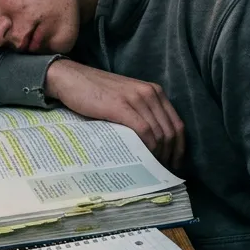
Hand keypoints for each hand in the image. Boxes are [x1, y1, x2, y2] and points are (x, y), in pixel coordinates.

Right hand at [45, 59, 185, 168]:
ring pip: (159, 133)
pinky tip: (143, 158)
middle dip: (171, 155)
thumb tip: (152, 143)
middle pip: (171, 131)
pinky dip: (147, 147)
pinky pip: (144, 131)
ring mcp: (137, 99)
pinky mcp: (122, 106)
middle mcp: (150, 93)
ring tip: (153, 169)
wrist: (70, 78)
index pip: (177, 123)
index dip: (179, 147)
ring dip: (159, 155)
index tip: (175, 163)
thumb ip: (140, 113)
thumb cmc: (95, 92)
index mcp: (154, 91)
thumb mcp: (125, 99)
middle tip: (164, 171)